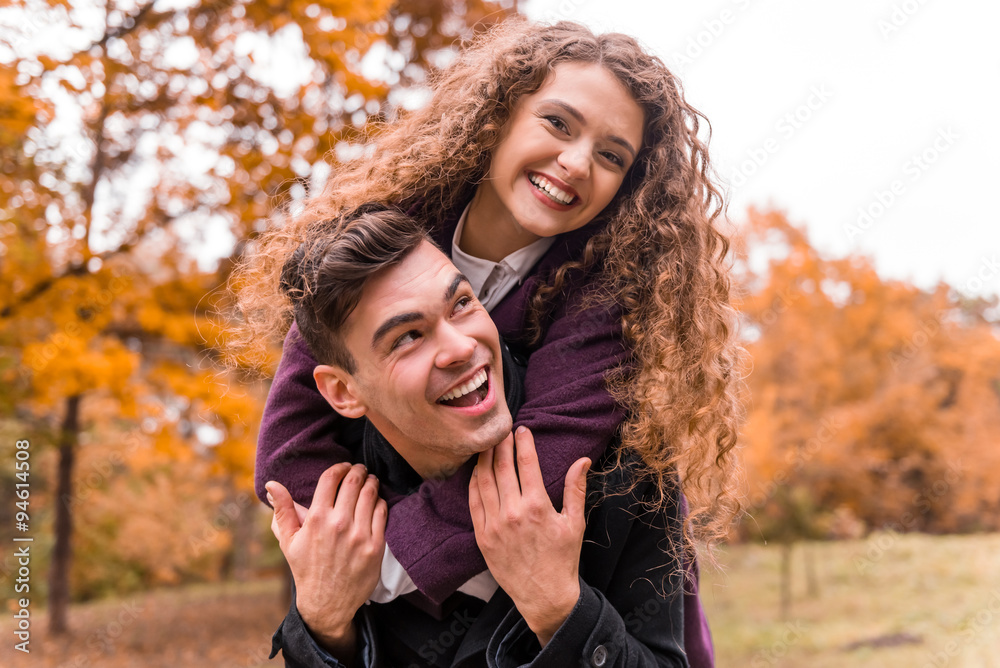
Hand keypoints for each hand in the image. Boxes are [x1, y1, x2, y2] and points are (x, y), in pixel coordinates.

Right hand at [267, 463, 386, 657]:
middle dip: (358, 470)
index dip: (340, 467)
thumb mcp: (288, 540)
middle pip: (354, 482)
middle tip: (360, 469)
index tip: (344, 466)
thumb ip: (282, 510)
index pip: (331, 478)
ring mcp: (359, 535)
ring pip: (370, 494)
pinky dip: (380, 501)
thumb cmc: (306, 569)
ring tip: (370, 481)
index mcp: (316, 519)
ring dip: (371, 482)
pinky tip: (376, 501)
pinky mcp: (375, 546)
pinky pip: (382, 512)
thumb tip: (272, 484)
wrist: (327, 603)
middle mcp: (339, 524)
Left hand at [469, 426, 589, 645]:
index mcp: (537, 506)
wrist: (544, 596)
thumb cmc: (562, 559)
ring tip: (487, 444)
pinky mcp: (482, 537)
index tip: (522, 429)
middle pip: (501, 467)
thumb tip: (582, 460)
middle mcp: (512, 513)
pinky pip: (474, 503)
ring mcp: (494, 525)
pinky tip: (476, 471)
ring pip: (484, 482)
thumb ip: (575, 488)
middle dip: (501, 444)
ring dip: (484, 459)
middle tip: (502, 430)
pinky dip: (473, 483)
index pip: (526, 463)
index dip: (523, 442)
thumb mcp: (574, 523)